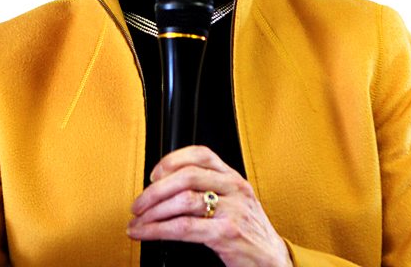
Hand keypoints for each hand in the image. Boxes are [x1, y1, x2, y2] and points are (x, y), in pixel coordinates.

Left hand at [127, 146, 291, 266]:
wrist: (273, 261)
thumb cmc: (249, 233)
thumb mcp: (235, 203)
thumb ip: (210, 191)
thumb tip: (165, 190)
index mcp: (233, 178)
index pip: (200, 154)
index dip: (172, 160)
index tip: (153, 175)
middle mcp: (234, 189)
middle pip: (186, 176)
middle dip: (154, 190)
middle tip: (138, 205)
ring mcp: (232, 210)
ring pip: (183, 200)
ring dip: (152, 212)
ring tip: (138, 222)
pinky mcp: (227, 233)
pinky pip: (184, 227)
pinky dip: (158, 230)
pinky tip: (146, 233)